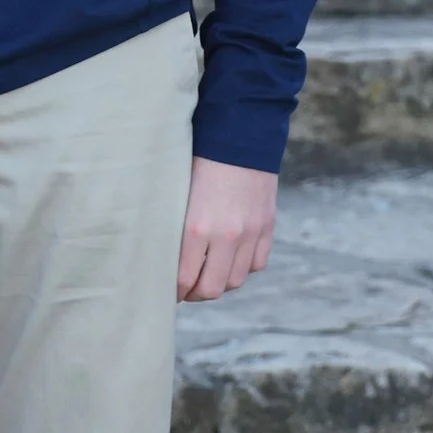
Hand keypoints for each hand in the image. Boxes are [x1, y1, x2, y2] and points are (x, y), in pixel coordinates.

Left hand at [178, 157, 278, 301]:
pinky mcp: (267, 227)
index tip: (167, 293)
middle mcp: (226, 236)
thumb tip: (165, 259)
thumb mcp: (177, 195)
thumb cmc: (196, 162)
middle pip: (212, 289)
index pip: (184, 279)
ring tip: (207, 277)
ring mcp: (251, 233)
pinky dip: (243, 267)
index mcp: (196, 228)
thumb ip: (175, 229)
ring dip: (220, 283)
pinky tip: (229, 260)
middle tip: (185, 291)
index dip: (174, 292)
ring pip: (236, 280)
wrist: (238, 137)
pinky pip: (256, 264)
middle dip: (195, 294)